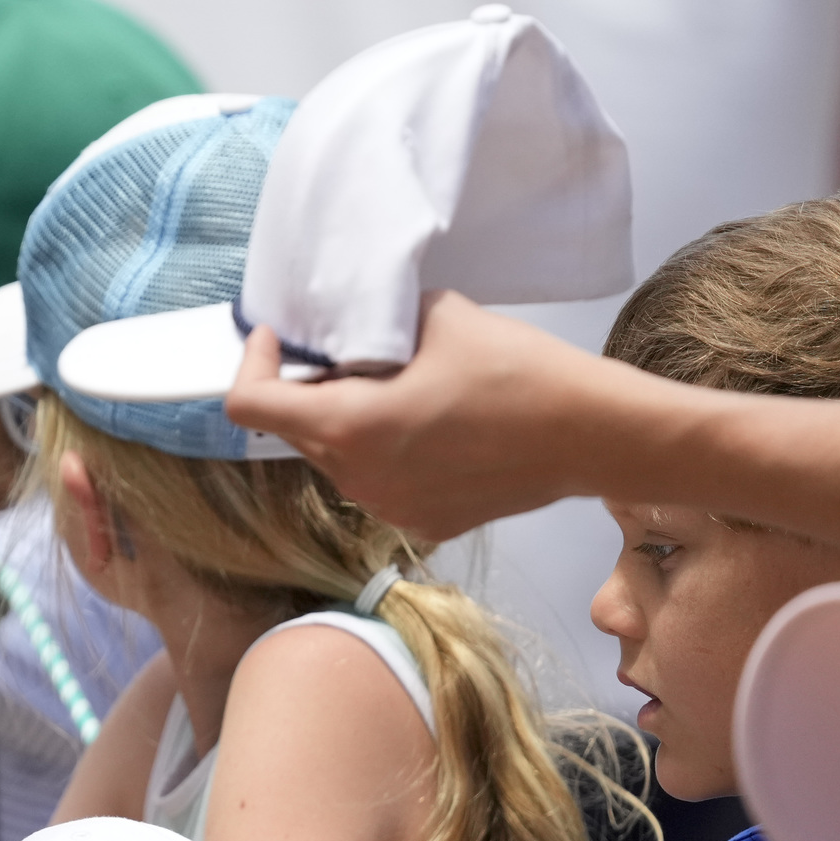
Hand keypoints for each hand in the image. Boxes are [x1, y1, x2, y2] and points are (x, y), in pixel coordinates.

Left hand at [223, 295, 617, 539]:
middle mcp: (358, 479)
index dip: (253, 364)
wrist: (590, 434)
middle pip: (296, 430)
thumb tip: (348, 320)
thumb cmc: (514, 369)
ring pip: (337, 458)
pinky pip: (380, 482)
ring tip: (399, 388)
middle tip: (351, 354)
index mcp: (348, 426)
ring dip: (348, 422)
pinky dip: (387, 452)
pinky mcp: (424, 525)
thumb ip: (375, 319)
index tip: (280, 339)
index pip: (250, 405)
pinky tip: (434, 427)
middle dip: (309, 390)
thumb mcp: (435, 315)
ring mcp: (391, 509)